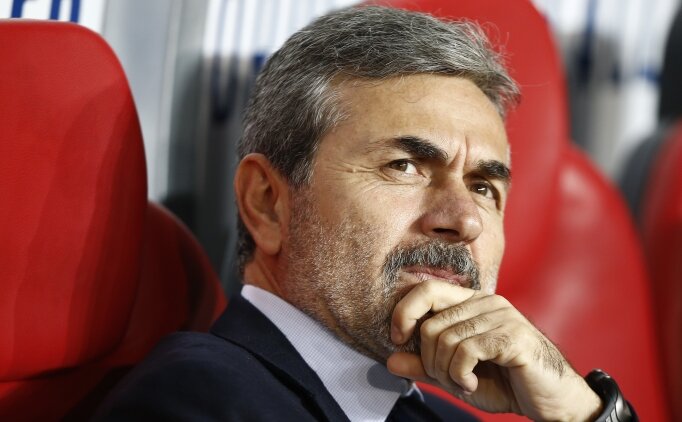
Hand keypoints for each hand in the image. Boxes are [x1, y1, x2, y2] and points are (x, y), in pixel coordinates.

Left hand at [386, 280, 602, 420]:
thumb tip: (390, 360)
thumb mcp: (456, 375)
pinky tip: (471, 383)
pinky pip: (466, 350)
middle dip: (430, 361)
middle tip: (447, 378)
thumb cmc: (506, 383)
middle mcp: (486, 302)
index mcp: (472, 303)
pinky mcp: (512, 336)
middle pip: (431, 324)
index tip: (397, 339)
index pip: (427, 290)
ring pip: (446, 339)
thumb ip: (424, 366)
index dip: (404, 312)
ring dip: (447, 372)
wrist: (551, 400)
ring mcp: (501, 316)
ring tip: (463, 382)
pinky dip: (461, 374)